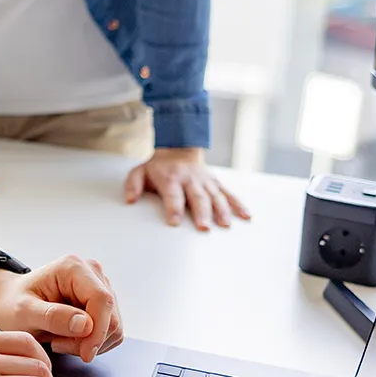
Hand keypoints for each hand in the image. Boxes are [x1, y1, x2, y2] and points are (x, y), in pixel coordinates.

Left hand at [0, 254, 124, 361]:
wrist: (10, 303)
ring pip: (114, 327)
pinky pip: (111, 332)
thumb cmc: (13, 305)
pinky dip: (92, 343)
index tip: (85, 354)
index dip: (98, 331)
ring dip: (89, 343)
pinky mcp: (102, 304)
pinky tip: (68, 339)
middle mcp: (92, 272)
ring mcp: (100, 287)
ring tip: (59, 340)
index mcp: (73, 267)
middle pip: (111, 316)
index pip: (101, 300)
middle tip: (58, 345)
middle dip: (89, 340)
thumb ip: (52, 317)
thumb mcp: (24, 312)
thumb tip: (85, 324)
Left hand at [123, 148, 250, 230]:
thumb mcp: (139, 172)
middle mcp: (190, 179)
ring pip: (215, 196)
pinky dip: (238, 204)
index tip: (174, 222)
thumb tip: (129, 200)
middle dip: (201, 212)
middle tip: (204, 228)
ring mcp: (205, 181)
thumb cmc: (158, 167)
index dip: (173, 208)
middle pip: (197, 197)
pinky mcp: (216, 183)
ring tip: (224, 225)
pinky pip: (229, 193)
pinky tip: (246, 216)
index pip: (172, 195)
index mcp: (171, 178)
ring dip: (221, 211)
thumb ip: (133, 185)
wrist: (178, 149)